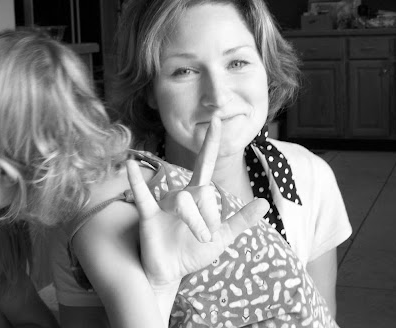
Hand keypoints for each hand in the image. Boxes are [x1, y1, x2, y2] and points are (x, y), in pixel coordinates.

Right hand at [126, 116, 269, 288]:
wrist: (169, 274)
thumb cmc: (193, 252)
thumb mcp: (222, 238)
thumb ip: (241, 220)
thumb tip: (264, 203)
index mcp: (197, 196)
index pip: (205, 163)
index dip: (210, 143)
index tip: (216, 120)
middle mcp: (179, 195)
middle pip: (199, 186)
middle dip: (207, 178)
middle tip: (211, 175)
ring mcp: (163, 203)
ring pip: (184, 201)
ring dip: (196, 222)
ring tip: (200, 237)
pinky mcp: (149, 216)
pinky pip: (143, 196)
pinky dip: (137, 181)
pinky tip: (130, 165)